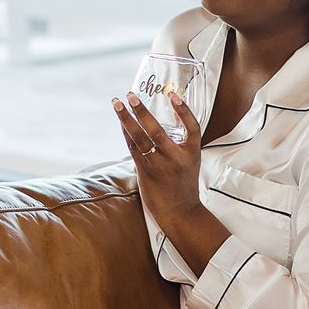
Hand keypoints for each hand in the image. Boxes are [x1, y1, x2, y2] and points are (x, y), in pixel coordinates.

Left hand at [113, 85, 204, 230]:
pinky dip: (126, 134)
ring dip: (126, 119)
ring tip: (117, 104)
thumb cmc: (184, 184)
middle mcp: (176, 158)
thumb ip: (180, 142)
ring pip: (140, 138)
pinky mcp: (146, 172)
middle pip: (157, 130)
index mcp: (191, 153)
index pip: (191, 127)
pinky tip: (121, 123)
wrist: (180, 212)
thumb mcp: (190, 161)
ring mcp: (159, 166)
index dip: (183, 111)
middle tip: (131, 95)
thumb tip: (165, 120)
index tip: (173, 96)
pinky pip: (133, 149)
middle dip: (142, 111)